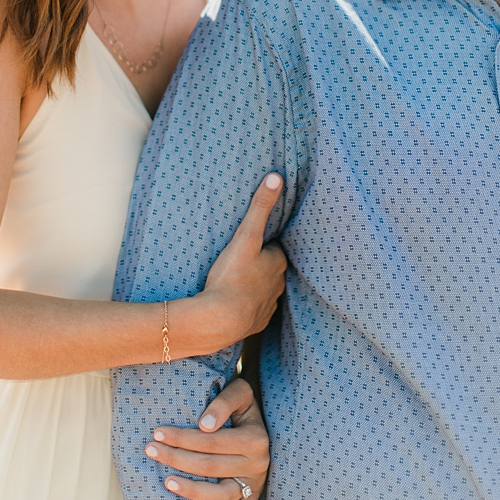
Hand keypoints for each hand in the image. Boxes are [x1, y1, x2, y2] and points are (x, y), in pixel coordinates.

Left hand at [146, 377, 268, 499]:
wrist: (263, 424)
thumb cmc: (244, 408)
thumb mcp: (241, 393)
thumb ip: (225, 402)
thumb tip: (204, 425)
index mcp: (255, 437)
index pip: (211, 441)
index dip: (182, 438)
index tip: (157, 433)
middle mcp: (258, 462)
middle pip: (210, 466)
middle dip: (176, 458)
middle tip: (151, 451)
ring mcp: (255, 482)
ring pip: (221, 493)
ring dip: (192, 490)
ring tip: (166, 482)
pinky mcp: (253, 497)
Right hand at [196, 173, 288, 349]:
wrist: (220, 320)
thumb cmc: (233, 275)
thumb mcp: (246, 236)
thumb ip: (260, 206)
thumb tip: (276, 176)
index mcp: (278, 263)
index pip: (274, 249)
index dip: (263, 244)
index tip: (250, 242)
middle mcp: (279, 285)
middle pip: (270, 269)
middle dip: (260, 264)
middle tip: (240, 260)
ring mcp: (268, 305)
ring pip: (264, 290)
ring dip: (253, 285)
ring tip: (235, 280)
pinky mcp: (257, 323)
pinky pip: (254, 311)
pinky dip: (247, 306)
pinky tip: (233, 303)